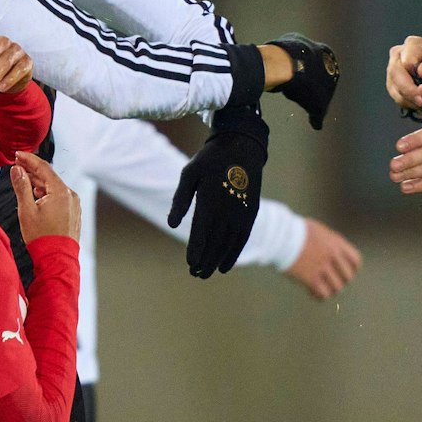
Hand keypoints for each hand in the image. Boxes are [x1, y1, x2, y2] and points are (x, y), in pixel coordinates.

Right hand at [10, 150, 80, 243]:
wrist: (57, 259)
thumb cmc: (41, 237)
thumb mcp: (26, 210)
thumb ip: (22, 186)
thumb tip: (17, 170)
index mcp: (61, 192)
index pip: (43, 168)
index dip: (29, 159)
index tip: (17, 155)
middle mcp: (70, 196)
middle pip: (49, 177)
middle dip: (32, 171)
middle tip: (17, 166)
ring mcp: (73, 205)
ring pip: (54, 187)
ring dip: (39, 183)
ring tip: (24, 180)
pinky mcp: (73, 213)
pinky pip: (59, 197)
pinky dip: (47, 193)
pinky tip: (36, 195)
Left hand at [169, 104, 268, 276]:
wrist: (242, 147)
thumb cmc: (210, 160)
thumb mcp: (189, 173)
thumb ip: (180, 199)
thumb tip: (171, 224)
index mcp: (209, 200)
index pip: (201, 233)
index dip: (196, 251)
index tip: (190, 264)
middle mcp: (227, 209)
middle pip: (215, 243)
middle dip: (205, 261)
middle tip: (195, 274)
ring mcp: (241, 212)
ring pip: (228, 245)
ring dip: (217, 261)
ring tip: (207, 274)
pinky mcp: (250, 213)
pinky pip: (242, 239)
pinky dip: (233, 254)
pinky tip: (225, 266)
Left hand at [264, 34, 339, 129]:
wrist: (286, 66)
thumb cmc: (307, 85)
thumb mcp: (317, 107)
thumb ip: (318, 116)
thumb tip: (317, 125)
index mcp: (331, 60)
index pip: (328, 76)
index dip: (319, 90)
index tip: (311, 98)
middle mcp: (319, 48)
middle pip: (313, 66)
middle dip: (306, 79)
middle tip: (298, 92)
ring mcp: (302, 42)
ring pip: (299, 60)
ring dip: (294, 71)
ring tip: (287, 85)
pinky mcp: (286, 40)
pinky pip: (285, 56)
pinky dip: (282, 65)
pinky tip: (278, 76)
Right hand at [285, 218, 361, 299]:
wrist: (281, 236)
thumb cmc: (296, 231)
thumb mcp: (320, 231)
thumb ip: (330, 242)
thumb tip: (335, 251)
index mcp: (337, 243)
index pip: (356, 261)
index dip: (353, 269)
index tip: (346, 273)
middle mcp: (333, 256)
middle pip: (348, 277)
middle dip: (342, 282)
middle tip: (333, 283)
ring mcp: (323, 268)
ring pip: (337, 288)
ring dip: (331, 290)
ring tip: (322, 289)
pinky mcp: (311, 279)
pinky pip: (323, 294)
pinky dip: (319, 296)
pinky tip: (312, 292)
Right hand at [386, 36, 421, 112]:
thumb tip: (421, 70)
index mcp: (415, 44)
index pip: (406, 58)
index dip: (413, 73)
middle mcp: (400, 53)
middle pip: (396, 73)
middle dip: (409, 90)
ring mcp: (394, 68)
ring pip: (394, 86)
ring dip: (410, 98)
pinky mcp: (392, 83)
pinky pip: (396, 96)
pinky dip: (408, 102)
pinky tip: (420, 100)